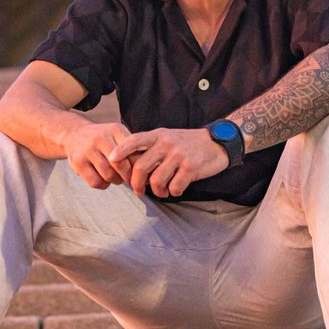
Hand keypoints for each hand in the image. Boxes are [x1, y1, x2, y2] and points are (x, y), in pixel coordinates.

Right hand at [64, 120, 133, 189]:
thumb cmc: (103, 138)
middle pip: (120, 165)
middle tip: (130, 179)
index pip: (132, 151)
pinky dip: (103, 184)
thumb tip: (149, 169)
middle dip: (128, 176)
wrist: (74, 134)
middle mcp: (100, 138)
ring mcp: (87, 150)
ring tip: (117, 177)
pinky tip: (104, 179)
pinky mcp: (78, 163)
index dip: (138, 165)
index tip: (140, 172)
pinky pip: (96, 182)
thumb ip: (132, 148)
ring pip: (108, 175)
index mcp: (114, 129)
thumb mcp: (117, 134)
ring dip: (116, 181)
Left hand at [108, 127, 227, 196]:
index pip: (134, 139)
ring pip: (156, 181)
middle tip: (137, 190)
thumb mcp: (167, 137)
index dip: (121, 150)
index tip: (111, 160)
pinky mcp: (191, 167)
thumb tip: (132, 167)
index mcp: (158, 135)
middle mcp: (167, 144)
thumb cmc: (188, 143)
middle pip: (141, 167)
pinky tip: (176, 189)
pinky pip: (174, 187)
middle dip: (136, 184)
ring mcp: (179, 156)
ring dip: (157, 191)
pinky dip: (173, 192)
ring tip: (161, 191)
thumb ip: (150, 148)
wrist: (217, 143)